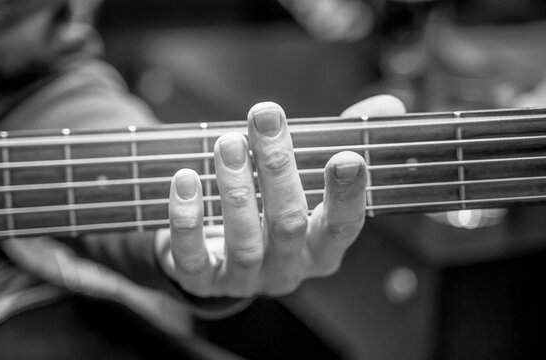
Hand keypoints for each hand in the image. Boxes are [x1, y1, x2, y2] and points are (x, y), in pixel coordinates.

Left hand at [157, 95, 405, 296]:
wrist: (221, 255)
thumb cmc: (272, 207)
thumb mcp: (309, 177)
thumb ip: (342, 140)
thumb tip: (389, 104)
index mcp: (322, 248)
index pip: (343, 227)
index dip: (347, 196)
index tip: (347, 157)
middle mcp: (288, 269)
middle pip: (289, 225)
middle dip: (277, 170)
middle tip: (265, 118)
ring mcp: (245, 280)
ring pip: (244, 241)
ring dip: (235, 188)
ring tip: (227, 142)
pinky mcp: (202, 281)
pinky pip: (193, 257)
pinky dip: (187, 219)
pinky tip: (184, 180)